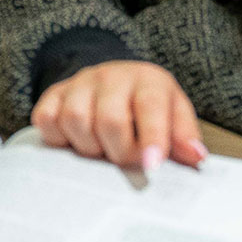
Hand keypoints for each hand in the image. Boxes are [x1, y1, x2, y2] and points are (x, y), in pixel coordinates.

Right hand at [31, 60, 206, 170]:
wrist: (116, 80)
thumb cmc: (149, 106)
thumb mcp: (175, 115)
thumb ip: (185, 137)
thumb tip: (195, 157)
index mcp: (148, 80)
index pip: (150, 107)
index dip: (152, 138)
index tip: (151, 166)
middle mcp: (111, 76)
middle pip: (109, 120)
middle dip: (119, 152)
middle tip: (127, 162)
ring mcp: (79, 83)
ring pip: (75, 120)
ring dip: (89, 148)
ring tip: (103, 150)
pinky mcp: (54, 93)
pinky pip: (46, 119)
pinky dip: (60, 139)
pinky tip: (76, 141)